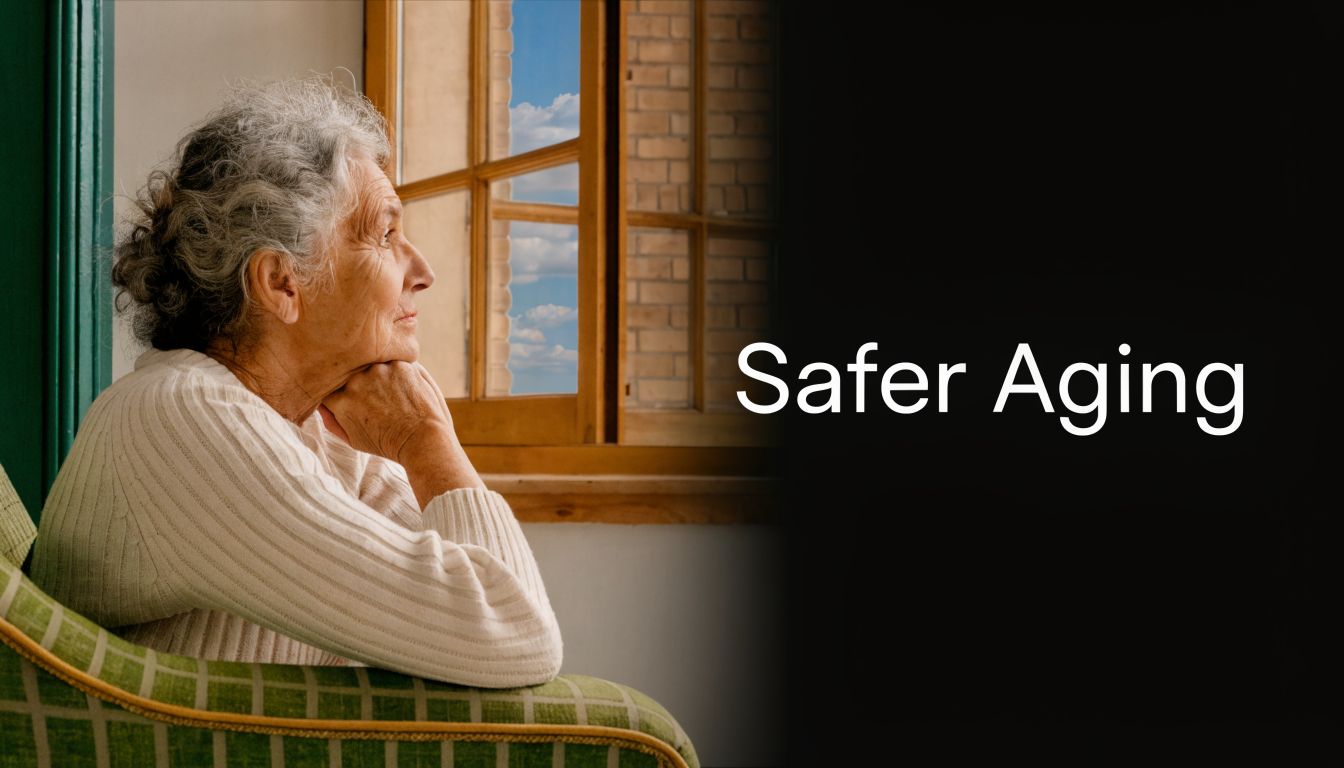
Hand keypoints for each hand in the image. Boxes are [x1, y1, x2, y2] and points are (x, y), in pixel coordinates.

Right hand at [320, 361, 456, 464]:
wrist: (422, 440)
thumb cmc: (388, 444)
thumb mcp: (353, 440)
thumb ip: (332, 421)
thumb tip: (320, 405)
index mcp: (340, 399)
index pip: (329, 383)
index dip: (338, 388)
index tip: (348, 395)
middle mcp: (356, 381)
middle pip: (349, 370)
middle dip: (357, 379)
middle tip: (375, 395)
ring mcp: (379, 370)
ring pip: (371, 363)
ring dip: (378, 373)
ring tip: (392, 394)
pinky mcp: (400, 364)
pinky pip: (393, 360)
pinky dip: (398, 371)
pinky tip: (405, 388)